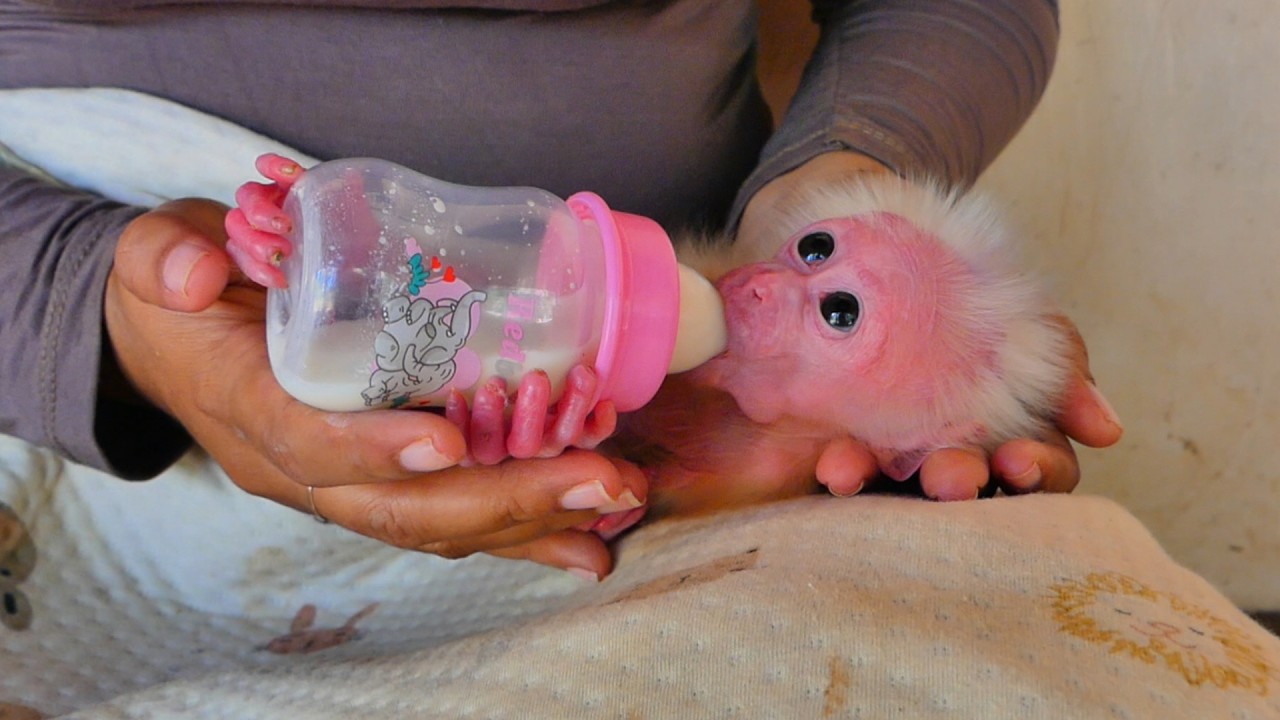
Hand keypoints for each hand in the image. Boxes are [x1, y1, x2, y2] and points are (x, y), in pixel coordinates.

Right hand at [105, 198, 645, 578]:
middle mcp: (300, 467)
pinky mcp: (382, 475)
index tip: (447, 443)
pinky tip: (588, 539)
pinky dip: (522, 530)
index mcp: (247, 412)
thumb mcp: (152, 260)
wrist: (175, 341)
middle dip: (502, 502)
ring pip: (439, 522)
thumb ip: (165, 258)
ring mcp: (345, 480)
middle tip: (598, 482)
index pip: (311, 443)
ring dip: (532, 520)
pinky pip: (454, 514)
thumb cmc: (176, 295)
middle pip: (401, 508)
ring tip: (614, 506)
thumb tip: (194, 271)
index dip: (374, 448)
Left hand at [743, 152, 1123, 500]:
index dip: (1035, 473)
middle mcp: (943, 444)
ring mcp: (882, 444)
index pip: (1032, 467)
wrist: (844, 220)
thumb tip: (1106, 430)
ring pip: (891, 488)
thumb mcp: (1012, 301)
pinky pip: (835, 466)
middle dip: (958, 482)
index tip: (1019, 460)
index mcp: (1000, 421)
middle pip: (963, 485)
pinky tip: (831, 463)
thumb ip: (1059, 360)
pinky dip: (837, 469)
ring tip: (859, 472)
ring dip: (881, 489)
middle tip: (949, 478)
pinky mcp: (823, 437)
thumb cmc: (944, 268)